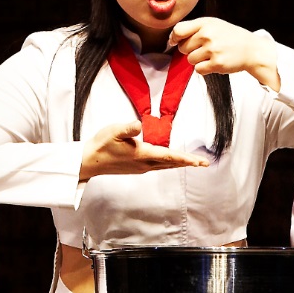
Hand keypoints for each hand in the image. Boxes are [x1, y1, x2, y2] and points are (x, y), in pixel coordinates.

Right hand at [79, 120, 210, 179]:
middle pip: (171, 163)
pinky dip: (169, 163)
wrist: (89, 162)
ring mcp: (141, 167)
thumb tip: (139, 125)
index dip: (185, 158)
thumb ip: (127, 128)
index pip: (169, 156)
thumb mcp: (113, 131)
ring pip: (166, 166)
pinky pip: (159, 166)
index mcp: (142, 155)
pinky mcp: (137, 167)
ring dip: (180, 163)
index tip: (198, 161)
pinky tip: (171, 161)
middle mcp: (144, 164)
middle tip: (204, 163)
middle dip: (188, 162)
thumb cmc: (101, 145)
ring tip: (193, 162)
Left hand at [169, 17, 280, 88]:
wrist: (251, 49)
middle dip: (190, 50)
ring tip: (212, 55)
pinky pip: (198, 69)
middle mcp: (208, 35)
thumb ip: (193, 28)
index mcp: (205, 23)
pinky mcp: (217, 63)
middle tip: (205, 48)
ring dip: (198, 60)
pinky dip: (204, 68)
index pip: (178, 30)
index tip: (175, 42)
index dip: (174, 38)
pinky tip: (215, 62)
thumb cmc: (229, 37)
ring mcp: (212, 49)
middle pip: (182, 47)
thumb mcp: (213, 24)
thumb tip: (171, 39)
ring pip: (190, 59)